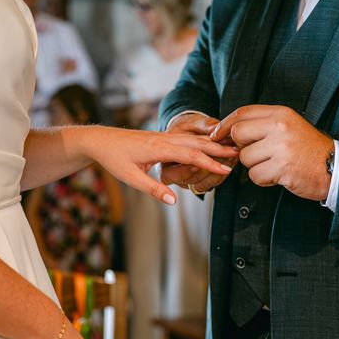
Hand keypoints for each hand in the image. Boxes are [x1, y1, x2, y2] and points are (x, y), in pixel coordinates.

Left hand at [88, 126, 235, 204]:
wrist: (99, 140)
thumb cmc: (113, 159)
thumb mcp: (130, 178)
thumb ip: (153, 189)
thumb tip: (173, 201)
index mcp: (158, 148)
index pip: (190, 155)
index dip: (209, 163)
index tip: (225, 169)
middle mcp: (163, 139)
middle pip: (196, 143)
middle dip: (218, 149)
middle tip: (239, 154)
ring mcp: (163, 136)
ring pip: (192, 139)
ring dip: (212, 144)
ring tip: (230, 148)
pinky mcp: (161, 137)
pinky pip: (185, 139)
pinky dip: (200, 142)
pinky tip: (209, 145)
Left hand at [211, 105, 333, 200]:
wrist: (334, 167)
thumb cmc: (306, 149)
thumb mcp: (287, 127)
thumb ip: (261, 125)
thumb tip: (226, 131)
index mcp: (281, 114)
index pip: (243, 113)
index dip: (225, 124)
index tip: (216, 134)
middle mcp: (280, 127)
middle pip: (238, 134)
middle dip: (241, 147)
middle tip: (257, 154)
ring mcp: (282, 147)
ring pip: (246, 158)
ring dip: (255, 166)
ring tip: (274, 165)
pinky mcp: (282, 167)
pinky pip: (255, 175)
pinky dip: (263, 179)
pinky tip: (278, 175)